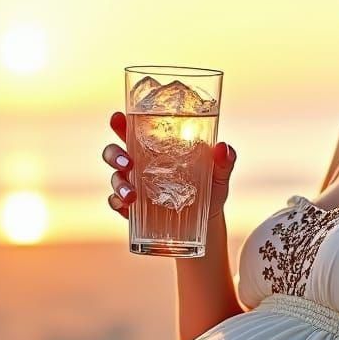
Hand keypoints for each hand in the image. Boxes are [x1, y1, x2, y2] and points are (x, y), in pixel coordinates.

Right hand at [103, 112, 236, 221]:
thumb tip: (224, 147)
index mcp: (157, 149)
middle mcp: (140, 164)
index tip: (118, 118)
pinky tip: (126, 206)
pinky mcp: (132, 208)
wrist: (206, 222)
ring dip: (118, 184)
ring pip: (115, 178)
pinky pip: (116, 203)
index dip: (121, 123)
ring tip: (132, 195)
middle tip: (127, 162)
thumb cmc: (210, 189)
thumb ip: (223, 161)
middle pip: (114, 152)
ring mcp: (134, 186)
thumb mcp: (219, 175)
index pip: (133, 130)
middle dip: (115, 154)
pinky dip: (118, 203)